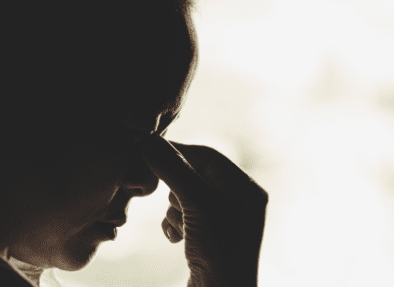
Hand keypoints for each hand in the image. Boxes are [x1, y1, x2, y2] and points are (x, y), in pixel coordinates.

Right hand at [138, 135, 267, 286]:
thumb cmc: (219, 251)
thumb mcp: (197, 204)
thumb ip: (174, 170)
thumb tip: (148, 141)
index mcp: (246, 189)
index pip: (207, 156)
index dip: (177, 153)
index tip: (147, 152)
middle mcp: (238, 202)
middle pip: (194, 176)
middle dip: (175, 188)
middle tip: (166, 198)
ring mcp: (222, 221)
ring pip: (185, 197)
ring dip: (175, 210)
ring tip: (180, 227)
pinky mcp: (207, 238)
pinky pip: (184, 217)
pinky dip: (174, 224)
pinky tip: (176, 238)